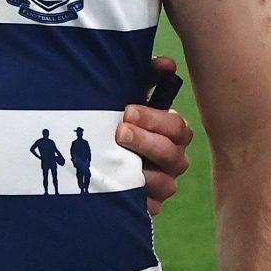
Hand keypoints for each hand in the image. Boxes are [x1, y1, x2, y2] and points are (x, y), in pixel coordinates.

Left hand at [118, 55, 194, 216]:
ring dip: (144, 173)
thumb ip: (147, 77)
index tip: (127, 111)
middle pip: (173, 155)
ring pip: (167, 184)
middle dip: (146, 142)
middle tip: (119, 131)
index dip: (154, 119)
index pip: (176, 127)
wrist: (94, 153)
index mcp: (171, 133)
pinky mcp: (149, 204)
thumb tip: (166, 62)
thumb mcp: (128, 97)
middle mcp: (172, 158)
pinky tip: (122, 191)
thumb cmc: (117, 120)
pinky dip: (141, 201)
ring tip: (119, 162)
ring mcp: (163, 182)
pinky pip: (152, 208)